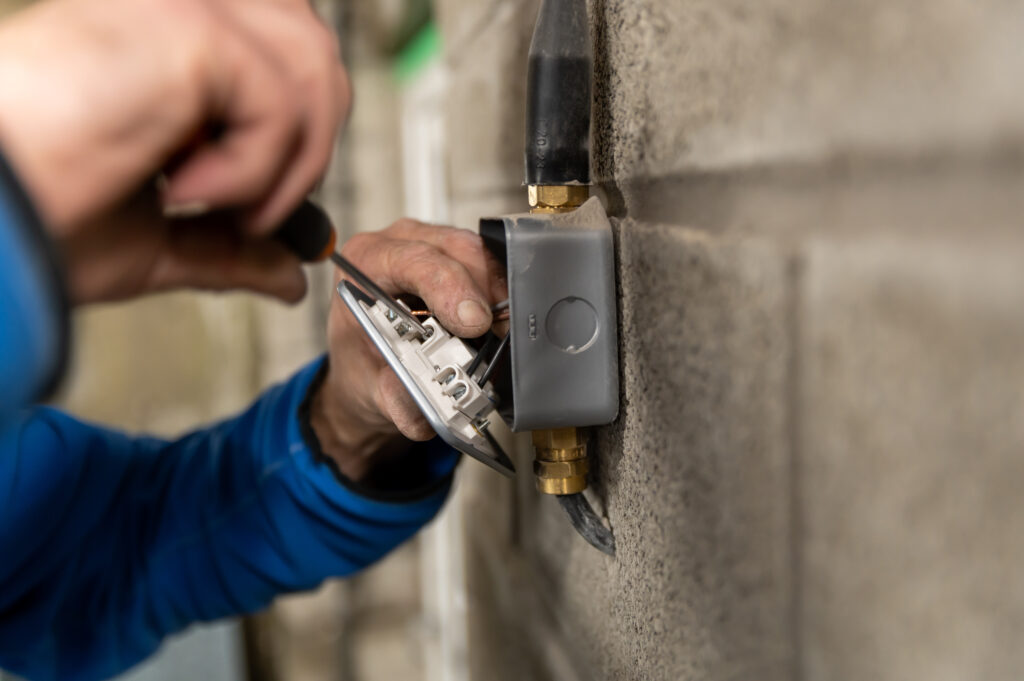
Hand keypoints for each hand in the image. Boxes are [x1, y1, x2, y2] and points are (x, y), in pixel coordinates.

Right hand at [0, 0, 349, 302]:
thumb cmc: (36, 221)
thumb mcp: (157, 242)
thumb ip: (229, 248)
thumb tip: (291, 274)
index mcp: (172, 42)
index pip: (287, 58)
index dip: (299, 135)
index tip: (252, 206)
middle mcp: (181, 5)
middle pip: (315, 54)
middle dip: (307, 149)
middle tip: (242, 212)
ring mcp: (182, 5)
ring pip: (313, 68)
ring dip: (286, 165)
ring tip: (211, 206)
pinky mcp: (187, 25)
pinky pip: (279, 99)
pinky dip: (251, 170)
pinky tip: (181, 189)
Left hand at [309, 220, 507, 480]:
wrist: (371, 367)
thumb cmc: (365, 363)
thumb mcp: (369, 389)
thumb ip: (393, 399)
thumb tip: (422, 403)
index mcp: (364, 265)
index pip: (413, 261)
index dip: (449, 287)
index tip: (473, 321)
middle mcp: (398, 245)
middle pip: (455, 250)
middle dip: (484, 291)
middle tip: (500, 332)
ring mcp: (433, 245)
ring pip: (480, 254)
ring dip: (496, 293)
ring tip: (501, 332)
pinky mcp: (459, 257)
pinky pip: (490, 264)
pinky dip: (500, 294)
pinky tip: (499, 322)